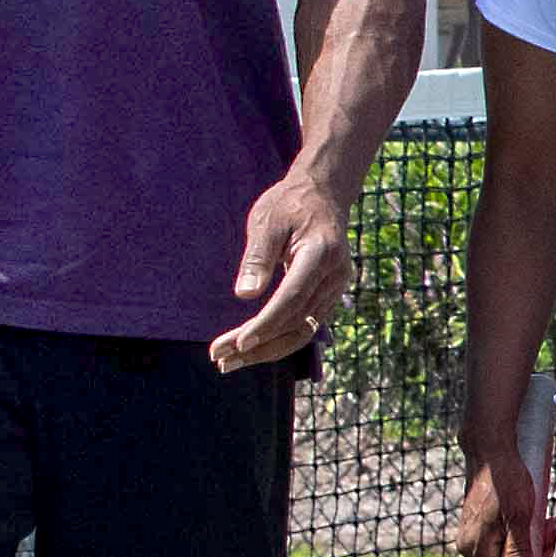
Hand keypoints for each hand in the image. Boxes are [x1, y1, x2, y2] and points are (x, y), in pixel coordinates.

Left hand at [216, 171, 355, 371]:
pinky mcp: (328, 296)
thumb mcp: (267, 221)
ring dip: (266, 349)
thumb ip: (258, 257)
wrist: (323, 195)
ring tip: (228, 361)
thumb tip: (245, 295)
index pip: (292, 298)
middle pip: (297, 323)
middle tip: (219, 358)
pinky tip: (250, 348)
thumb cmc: (290, 203)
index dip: (267, 324)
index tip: (238, 344)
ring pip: (302, 331)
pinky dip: (278, 339)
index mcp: (321, 253)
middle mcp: (335, 276)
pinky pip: (305, 325)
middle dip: (258, 345)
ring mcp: (336, 289)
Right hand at [442, 452, 543, 556]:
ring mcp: (475, 537)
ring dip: (533, 543)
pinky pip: (505, 541)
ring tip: (548, 522)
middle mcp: (471, 548)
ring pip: (509, 555)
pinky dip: (524, 534)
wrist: (491, 451)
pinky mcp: (482, 527)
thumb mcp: (519, 516)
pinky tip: (537, 519)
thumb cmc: (504, 480)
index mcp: (476, 549)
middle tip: (552, 534)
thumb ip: (519, 551)